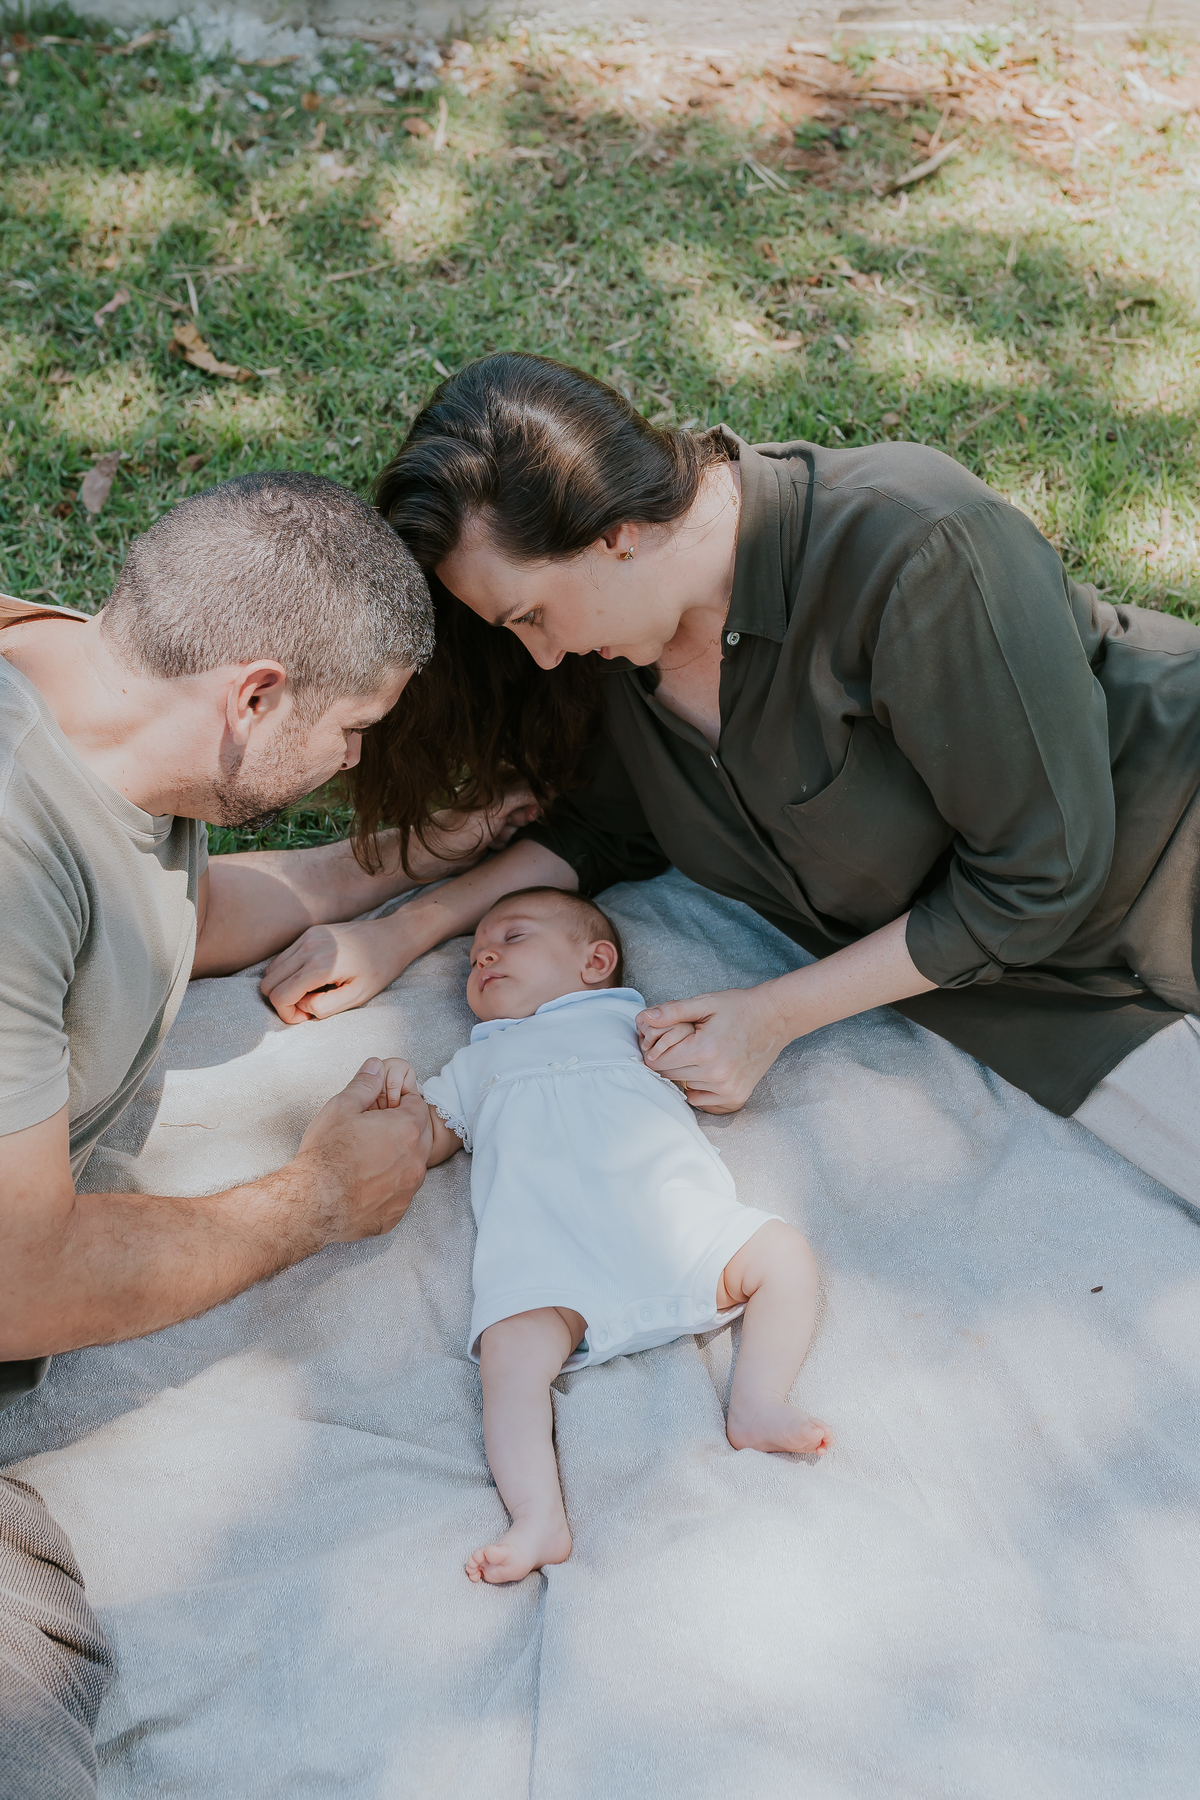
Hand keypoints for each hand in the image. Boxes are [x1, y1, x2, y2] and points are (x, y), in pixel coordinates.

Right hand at [260, 916, 410, 1023]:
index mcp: (321, 966)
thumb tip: (301, 1005)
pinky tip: (312, 978)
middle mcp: (309, 948)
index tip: (307, 1015)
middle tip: (308, 1005)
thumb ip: (324, 1007)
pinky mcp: (309, 932)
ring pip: (271, 970)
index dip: (287, 1014)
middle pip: (268, 983)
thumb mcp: (357, 997)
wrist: (392, 936)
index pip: (279, 996)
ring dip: (284, 986)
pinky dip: (289, 972)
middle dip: (283, 1001)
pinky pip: (283, 957)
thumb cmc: (378, 970)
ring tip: (310, 992)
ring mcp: (307, 937)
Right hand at [296, 1057, 431, 1241]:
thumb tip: (375, 1067)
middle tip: (375, 1130)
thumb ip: (364, 1085)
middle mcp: (416, 1161)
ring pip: (412, 1165)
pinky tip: (365, 1182)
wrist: (312, 1203)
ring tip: (368, 1156)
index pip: (418, 1106)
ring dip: (398, 1157)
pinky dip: (389, 1185)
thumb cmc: (326, 1155)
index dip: (401, 1103)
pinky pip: (400, 1193)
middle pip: (421, 1135)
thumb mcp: (341, 1108)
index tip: (385, 1107)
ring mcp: (408, 1190)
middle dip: (404, 1128)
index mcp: (408, 1130)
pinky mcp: (396, 1212)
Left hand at [417, 784, 540, 870]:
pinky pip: (511, 836)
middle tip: (506, 821)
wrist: (442, 854)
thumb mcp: (498, 805)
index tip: (534, 808)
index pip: (528, 781)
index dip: (535, 797)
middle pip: (528, 804)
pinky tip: (487, 843)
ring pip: (521, 823)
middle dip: (520, 817)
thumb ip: (526, 793)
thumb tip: (552, 786)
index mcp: (494, 779)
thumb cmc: (463, 825)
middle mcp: (496, 794)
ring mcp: (495, 814)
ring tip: (490, 834)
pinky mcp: (493, 832)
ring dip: (509, 832)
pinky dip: (502, 841)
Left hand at [636, 985, 789, 1113]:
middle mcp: (716, 1074)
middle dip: (670, 1061)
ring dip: (686, 1073)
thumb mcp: (704, 1003)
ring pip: (684, 1087)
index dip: (656, 1050)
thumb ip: (672, 1011)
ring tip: (701, 1053)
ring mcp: (727, 1089)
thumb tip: (644, 1018)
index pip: (658, 1062)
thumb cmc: (738, 1008)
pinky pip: (700, 1099)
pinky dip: (699, 1087)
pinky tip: (710, 1069)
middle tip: (685, 1044)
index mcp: (704, 1050)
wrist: (775, 1018)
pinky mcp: (735, 1097)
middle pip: (669, 1076)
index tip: (664, 1040)